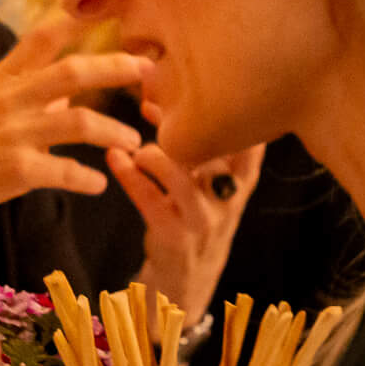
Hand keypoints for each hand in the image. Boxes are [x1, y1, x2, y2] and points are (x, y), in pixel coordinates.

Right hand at [0, 18, 148, 230]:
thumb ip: (23, 97)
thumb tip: (67, 94)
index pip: (41, 38)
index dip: (78, 20)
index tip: (112, 8)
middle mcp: (8, 100)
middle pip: (73, 72)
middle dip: (116, 68)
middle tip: (147, 69)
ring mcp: (12, 134)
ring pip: (80, 122)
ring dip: (114, 131)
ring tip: (134, 141)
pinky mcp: (15, 171)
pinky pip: (66, 172)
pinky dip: (88, 179)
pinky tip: (98, 185)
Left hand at [119, 103, 261, 322]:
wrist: (185, 282)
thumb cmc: (193, 217)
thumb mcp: (205, 183)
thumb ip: (189, 144)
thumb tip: (152, 98)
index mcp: (241, 178)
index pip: (249, 138)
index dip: (223, 109)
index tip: (194, 83)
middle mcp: (227, 197)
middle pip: (218, 154)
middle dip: (188, 127)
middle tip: (153, 104)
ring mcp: (202, 219)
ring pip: (184, 179)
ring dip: (155, 156)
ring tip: (136, 146)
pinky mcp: (174, 237)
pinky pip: (151, 202)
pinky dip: (130, 178)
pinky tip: (115, 159)